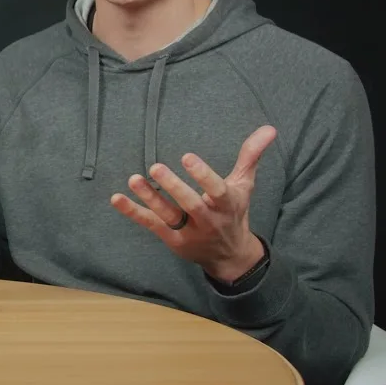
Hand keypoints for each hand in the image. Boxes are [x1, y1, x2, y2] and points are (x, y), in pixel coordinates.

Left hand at [110, 125, 276, 282]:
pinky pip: (151, 225)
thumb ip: (251, 156)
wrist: (230, 256)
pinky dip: (133, 212)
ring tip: (133, 179)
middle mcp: (208, 220)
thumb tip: (269, 128)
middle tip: (155, 166)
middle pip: (190, 205)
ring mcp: (189, 232)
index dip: (202, 175)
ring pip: (168, 216)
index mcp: (226, 204)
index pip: (217, 190)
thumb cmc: (234, 212)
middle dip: (174, 187)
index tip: (187, 157)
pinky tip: (116, 198)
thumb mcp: (244, 185)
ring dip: (150, 198)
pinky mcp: (172, 239)